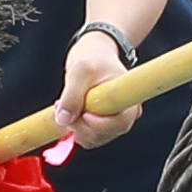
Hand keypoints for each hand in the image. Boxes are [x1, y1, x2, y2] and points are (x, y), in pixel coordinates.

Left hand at [51, 25, 142, 154]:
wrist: (94, 52)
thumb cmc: (93, 57)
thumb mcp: (80, 71)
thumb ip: (71, 95)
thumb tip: (63, 120)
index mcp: (128, 99)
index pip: (119, 124)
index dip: (99, 124)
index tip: (83, 112)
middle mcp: (126, 113)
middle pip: (104, 134)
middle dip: (80, 124)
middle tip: (63, 104)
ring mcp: (114, 121)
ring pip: (93, 138)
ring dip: (75, 125)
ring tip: (65, 102)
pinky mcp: (102, 125)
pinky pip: (88, 136)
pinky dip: (75, 127)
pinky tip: (69, 109)